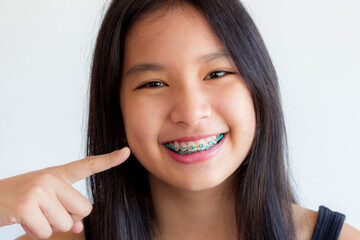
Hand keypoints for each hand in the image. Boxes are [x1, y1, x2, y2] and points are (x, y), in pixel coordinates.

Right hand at [0, 147, 130, 238]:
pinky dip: (36, 233)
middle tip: (47, 212)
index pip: (88, 165)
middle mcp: (51, 178)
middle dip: (69, 217)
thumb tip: (78, 227)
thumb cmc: (21, 199)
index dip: (109, 160)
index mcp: (58, 174)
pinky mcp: (27, 205)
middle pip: (84, 208)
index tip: (127, 152)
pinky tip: (25, 221)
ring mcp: (39, 190)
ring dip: (49, 226)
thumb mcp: (47, 201)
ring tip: (33, 215)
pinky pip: (47, 231)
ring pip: (65, 222)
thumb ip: (66, 210)